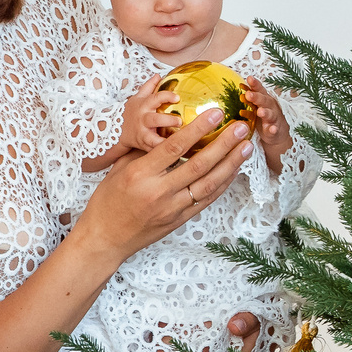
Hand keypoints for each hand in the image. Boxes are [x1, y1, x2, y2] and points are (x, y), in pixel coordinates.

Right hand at [78, 111, 252, 258]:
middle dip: (224, 144)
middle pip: (198, 164)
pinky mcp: (180, 219)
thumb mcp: (119, 169)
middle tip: (241, 127)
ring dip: (230, 164)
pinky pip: (206, 199)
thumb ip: (143, 150)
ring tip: (246, 147)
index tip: (216, 113)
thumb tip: (166, 129)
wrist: (105, 238)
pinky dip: (223, 184)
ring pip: (208, 184)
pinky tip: (234, 169)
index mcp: (141, 174)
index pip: (174, 147)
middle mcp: (159, 191)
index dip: (198, 128)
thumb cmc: (108, 200)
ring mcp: (172, 208)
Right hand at [117, 84, 177, 158]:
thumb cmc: (131, 113)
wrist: (114, 130)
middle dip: (167, 120)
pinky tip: (174, 156)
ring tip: (178, 141)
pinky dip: (161, 153)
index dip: (166, 96)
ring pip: (152, 138)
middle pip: (154, 119)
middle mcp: (143, 120)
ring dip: (165, 141)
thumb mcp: (137, 98)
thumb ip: (148, 87)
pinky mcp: (143, 146)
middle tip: (179, 121)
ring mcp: (142, 134)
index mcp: (143, 106)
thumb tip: (158, 74)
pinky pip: (153, 150)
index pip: (155, 98)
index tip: (177, 97)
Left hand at [239, 77, 292, 173]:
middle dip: (256, 97)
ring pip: (270, 114)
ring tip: (260, 112)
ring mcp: (273, 118)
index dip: (254, 84)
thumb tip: (230, 89)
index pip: (259, 89)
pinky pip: (274, 129)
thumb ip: (247, 98)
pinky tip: (272, 129)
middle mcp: (269, 106)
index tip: (249, 78)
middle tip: (248, 95)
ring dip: (265, 112)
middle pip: (264, 100)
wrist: (277, 130)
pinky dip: (273, 129)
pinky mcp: (275, 129)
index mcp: (263, 98)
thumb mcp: (255, 105)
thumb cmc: (264, 115)